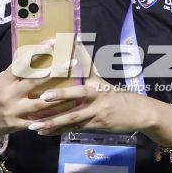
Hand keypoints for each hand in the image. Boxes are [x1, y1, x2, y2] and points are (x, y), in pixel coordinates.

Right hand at [0, 40, 75, 142]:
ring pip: (42, 103)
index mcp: (1, 82)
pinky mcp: (17, 126)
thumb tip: (32, 63)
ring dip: (60, 95)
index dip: (39, 52)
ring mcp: (14, 112)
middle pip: (36, 81)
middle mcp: (8, 96)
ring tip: (76, 88)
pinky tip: (65, 111)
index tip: (53, 43)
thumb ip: (11, 76)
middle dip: (56, 71)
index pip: (22, 64)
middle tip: (73, 62)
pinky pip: (38, 120)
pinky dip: (52, 116)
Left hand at [26, 38, 152, 136]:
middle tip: (42, 97)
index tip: (64, 46)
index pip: (86, 64)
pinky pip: (73, 129)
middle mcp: (96, 94)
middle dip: (60, 95)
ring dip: (53, 121)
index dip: (76, 54)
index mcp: (96, 81)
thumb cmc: (114, 94)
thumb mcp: (101, 80)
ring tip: (33, 125)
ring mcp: (96, 111)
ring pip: (72, 116)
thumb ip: (85, 65)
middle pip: (78, 94)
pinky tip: (42, 133)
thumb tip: (75, 40)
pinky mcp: (95, 124)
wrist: (138, 112)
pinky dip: (57, 131)